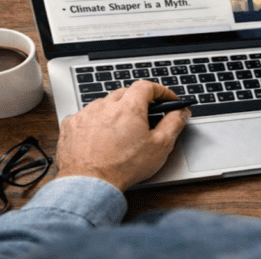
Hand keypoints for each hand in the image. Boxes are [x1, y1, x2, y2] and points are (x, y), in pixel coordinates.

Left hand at [55, 80, 190, 190]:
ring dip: (115, 111)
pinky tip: (101, 136)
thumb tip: (181, 112)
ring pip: (104, 104)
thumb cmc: (124, 167)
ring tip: (122, 130)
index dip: (160, 90)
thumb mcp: (160, 146)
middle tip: (146, 116)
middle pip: (125, 92)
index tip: (167, 99)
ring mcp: (85, 114)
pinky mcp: (70, 126)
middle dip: (138, 100)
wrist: (89, 184)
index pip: (147, 86)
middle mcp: (105, 105)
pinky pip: (86, 115)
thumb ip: (174, 123)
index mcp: (129, 107)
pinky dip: (96, 121)